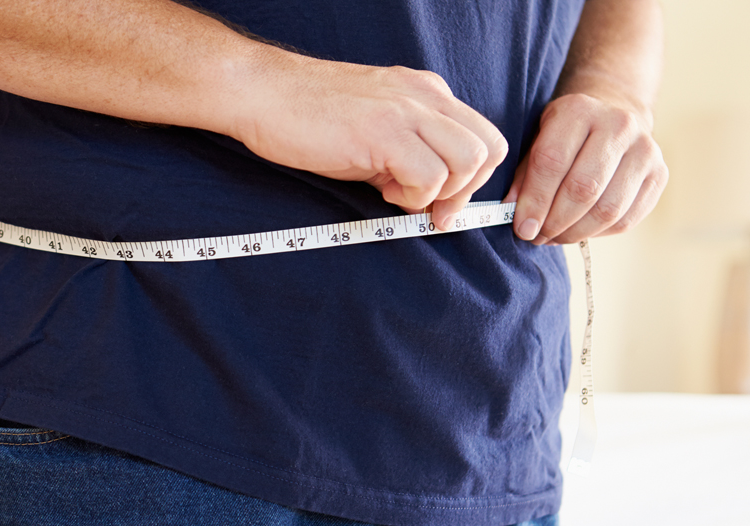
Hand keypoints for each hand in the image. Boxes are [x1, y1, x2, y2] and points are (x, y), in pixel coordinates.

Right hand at [226, 56, 507, 230]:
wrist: (261, 93)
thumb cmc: (307, 115)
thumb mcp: (372, 127)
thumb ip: (405, 152)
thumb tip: (425, 194)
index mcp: (425, 93)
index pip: (483, 137)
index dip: (472, 179)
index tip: (440, 203)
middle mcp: (425, 96)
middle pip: (488, 149)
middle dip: (465, 191)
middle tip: (427, 208)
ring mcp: (406, 111)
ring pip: (468, 161)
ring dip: (438, 192)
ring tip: (396, 192)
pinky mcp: (384, 132)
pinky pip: (430, 175)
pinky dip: (412, 196)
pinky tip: (379, 189)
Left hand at [503, 93, 667, 244]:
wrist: (612, 119)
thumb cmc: (565, 137)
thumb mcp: (537, 141)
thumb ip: (524, 176)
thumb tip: (519, 218)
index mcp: (579, 110)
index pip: (552, 162)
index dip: (534, 201)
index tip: (522, 227)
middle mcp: (618, 125)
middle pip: (583, 188)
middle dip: (555, 221)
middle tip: (537, 236)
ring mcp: (645, 150)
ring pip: (607, 210)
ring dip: (575, 233)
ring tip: (555, 236)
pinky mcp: (660, 175)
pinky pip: (627, 219)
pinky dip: (598, 233)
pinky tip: (579, 230)